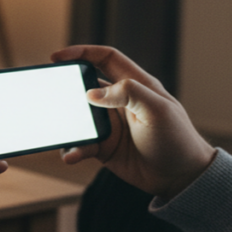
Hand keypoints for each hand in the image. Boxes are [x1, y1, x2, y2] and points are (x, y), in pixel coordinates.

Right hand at [51, 46, 215, 199]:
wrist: (182, 178)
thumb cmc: (177, 139)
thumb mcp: (157, 110)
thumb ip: (127, 93)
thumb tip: (92, 93)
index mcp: (135, 84)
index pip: (105, 58)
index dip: (82, 53)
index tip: (58, 57)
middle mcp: (120, 102)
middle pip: (85, 86)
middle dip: (66, 88)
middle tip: (49, 94)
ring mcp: (111, 125)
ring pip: (79, 118)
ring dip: (67, 124)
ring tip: (58, 131)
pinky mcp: (105, 148)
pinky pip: (82, 144)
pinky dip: (73, 149)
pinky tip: (71, 155)